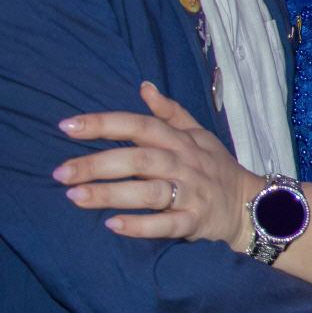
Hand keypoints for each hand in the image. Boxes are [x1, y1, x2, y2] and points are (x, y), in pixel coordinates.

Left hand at [55, 82, 258, 249]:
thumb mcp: (198, 135)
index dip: (104, 124)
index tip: (67, 126)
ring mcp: (191, 194)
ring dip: (111, 194)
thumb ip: (170, 112)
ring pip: (149, 192)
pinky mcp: (195, 222)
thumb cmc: (216, 168)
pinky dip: (140, 225)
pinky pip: (167, 224)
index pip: (139, 125)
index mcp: (180, 141)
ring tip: (75, 197)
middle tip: (60, 173)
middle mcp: (184, 164)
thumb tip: (144, 87)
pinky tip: (112, 225)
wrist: (251, 205)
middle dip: (97, 164)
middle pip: (138, 159)